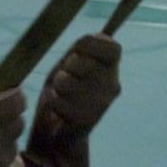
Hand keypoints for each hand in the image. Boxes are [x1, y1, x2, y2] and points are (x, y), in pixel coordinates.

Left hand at [28, 34, 120, 166]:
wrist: (58, 130)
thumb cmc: (64, 88)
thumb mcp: (71, 62)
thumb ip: (82, 48)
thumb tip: (93, 36)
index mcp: (112, 67)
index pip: (110, 46)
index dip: (89, 45)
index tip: (77, 52)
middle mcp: (113, 84)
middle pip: (80, 62)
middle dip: (65, 68)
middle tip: (66, 79)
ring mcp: (102, 103)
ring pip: (66, 82)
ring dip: (56, 87)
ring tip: (62, 95)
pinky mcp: (88, 119)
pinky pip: (59, 101)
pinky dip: (53, 104)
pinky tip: (60, 112)